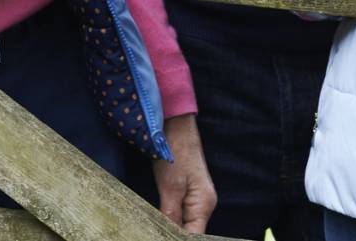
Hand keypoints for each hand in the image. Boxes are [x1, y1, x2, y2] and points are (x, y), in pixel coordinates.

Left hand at [152, 113, 215, 233]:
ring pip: (184, 223)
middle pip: (189, 231)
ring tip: (152, 228)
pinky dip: (168, 218)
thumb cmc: (175, 152)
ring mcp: (195, 198)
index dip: (176, 239)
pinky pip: (179, 214)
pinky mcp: (186, 193)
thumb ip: (171, 216)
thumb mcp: (170, 187)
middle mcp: (203, 204)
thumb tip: (168, 235)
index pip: (194, 236)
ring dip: (169, 227)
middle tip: (151, 231)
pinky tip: (156, 220)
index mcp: (204, 204)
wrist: (176, 126)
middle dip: (171, 234)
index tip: (158, 236)